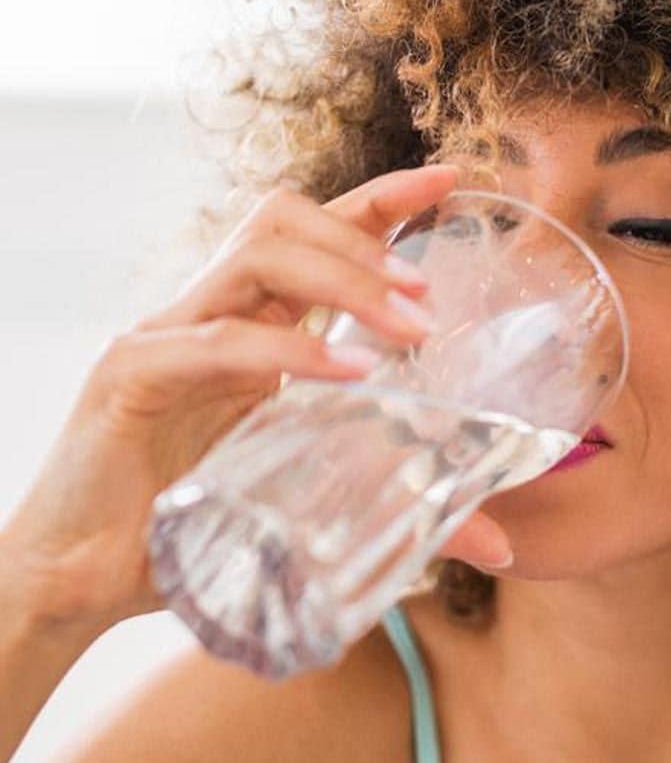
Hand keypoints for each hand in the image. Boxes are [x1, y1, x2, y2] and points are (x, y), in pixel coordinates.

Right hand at [2, 163, 513, 639]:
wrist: (81, 582)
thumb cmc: (194, 527)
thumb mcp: (311, 501)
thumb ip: (400, 505)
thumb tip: (498, 543)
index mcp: (250, 321)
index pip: (317, 231)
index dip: (382, 198)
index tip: (450, 180)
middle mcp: (209, 311)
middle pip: (284, 220)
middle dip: (366, 238)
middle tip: (429, 292)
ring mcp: (166, 335)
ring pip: (255, 256)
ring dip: (343, 278)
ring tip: (408, 327)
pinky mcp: (132, 376)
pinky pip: (219, 341)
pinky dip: (290, 350)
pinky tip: (349, 375)